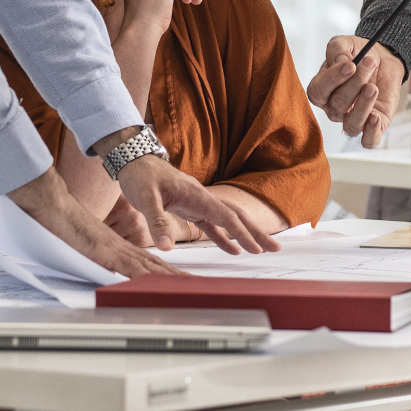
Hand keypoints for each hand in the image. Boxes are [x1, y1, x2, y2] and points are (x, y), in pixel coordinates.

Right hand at [7, 169, 181, 280]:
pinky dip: (145, 277)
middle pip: (157, 266)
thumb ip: (102, 257)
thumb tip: (111, 273)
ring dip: (170, 278)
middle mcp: (124, 248)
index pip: (152, 262)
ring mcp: (117, 250)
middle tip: (198, 286)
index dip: (169, 271)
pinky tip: (157, 285)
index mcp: (122, 247)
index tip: (184, 279)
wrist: (56, 208)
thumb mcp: (90, 247)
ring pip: (150, 267)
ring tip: (189, 287)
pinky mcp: (107, 253)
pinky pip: (129, 268)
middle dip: (178, 277)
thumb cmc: (68, 227)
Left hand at [104, 148, 282, 253]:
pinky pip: (213, 224)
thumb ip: (156, 222)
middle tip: (275, 249)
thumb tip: (166, 248)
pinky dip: (225, 237)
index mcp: (197, 195)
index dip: (241, 233)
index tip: (256, 248)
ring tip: (262, 249)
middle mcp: (203, 198)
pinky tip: (233, 250)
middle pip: (237, 215)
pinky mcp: (191, 207)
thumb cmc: (140, 177)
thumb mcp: (144, 199)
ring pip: (229, 218)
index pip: (225, 216)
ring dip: (246, 234)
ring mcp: (198, 202)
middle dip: (256, 232)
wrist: (135, 160)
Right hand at [306, 37, 406, 147]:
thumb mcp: (345, 43)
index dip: (332, 80)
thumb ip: (336, 49)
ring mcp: (353, 118)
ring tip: (373, 87)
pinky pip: (368, 140)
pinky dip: (370, 132)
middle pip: (337, 105)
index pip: (318, 92)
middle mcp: (334, 108)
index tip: (350, 65)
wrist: (383, 58)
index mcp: (322, 90)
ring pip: (350, 124)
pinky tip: (375, 117)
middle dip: (355, 84)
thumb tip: (340, 62)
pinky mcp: (373, 126)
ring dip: (363, 105)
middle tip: (368, 64)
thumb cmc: (359, 53)